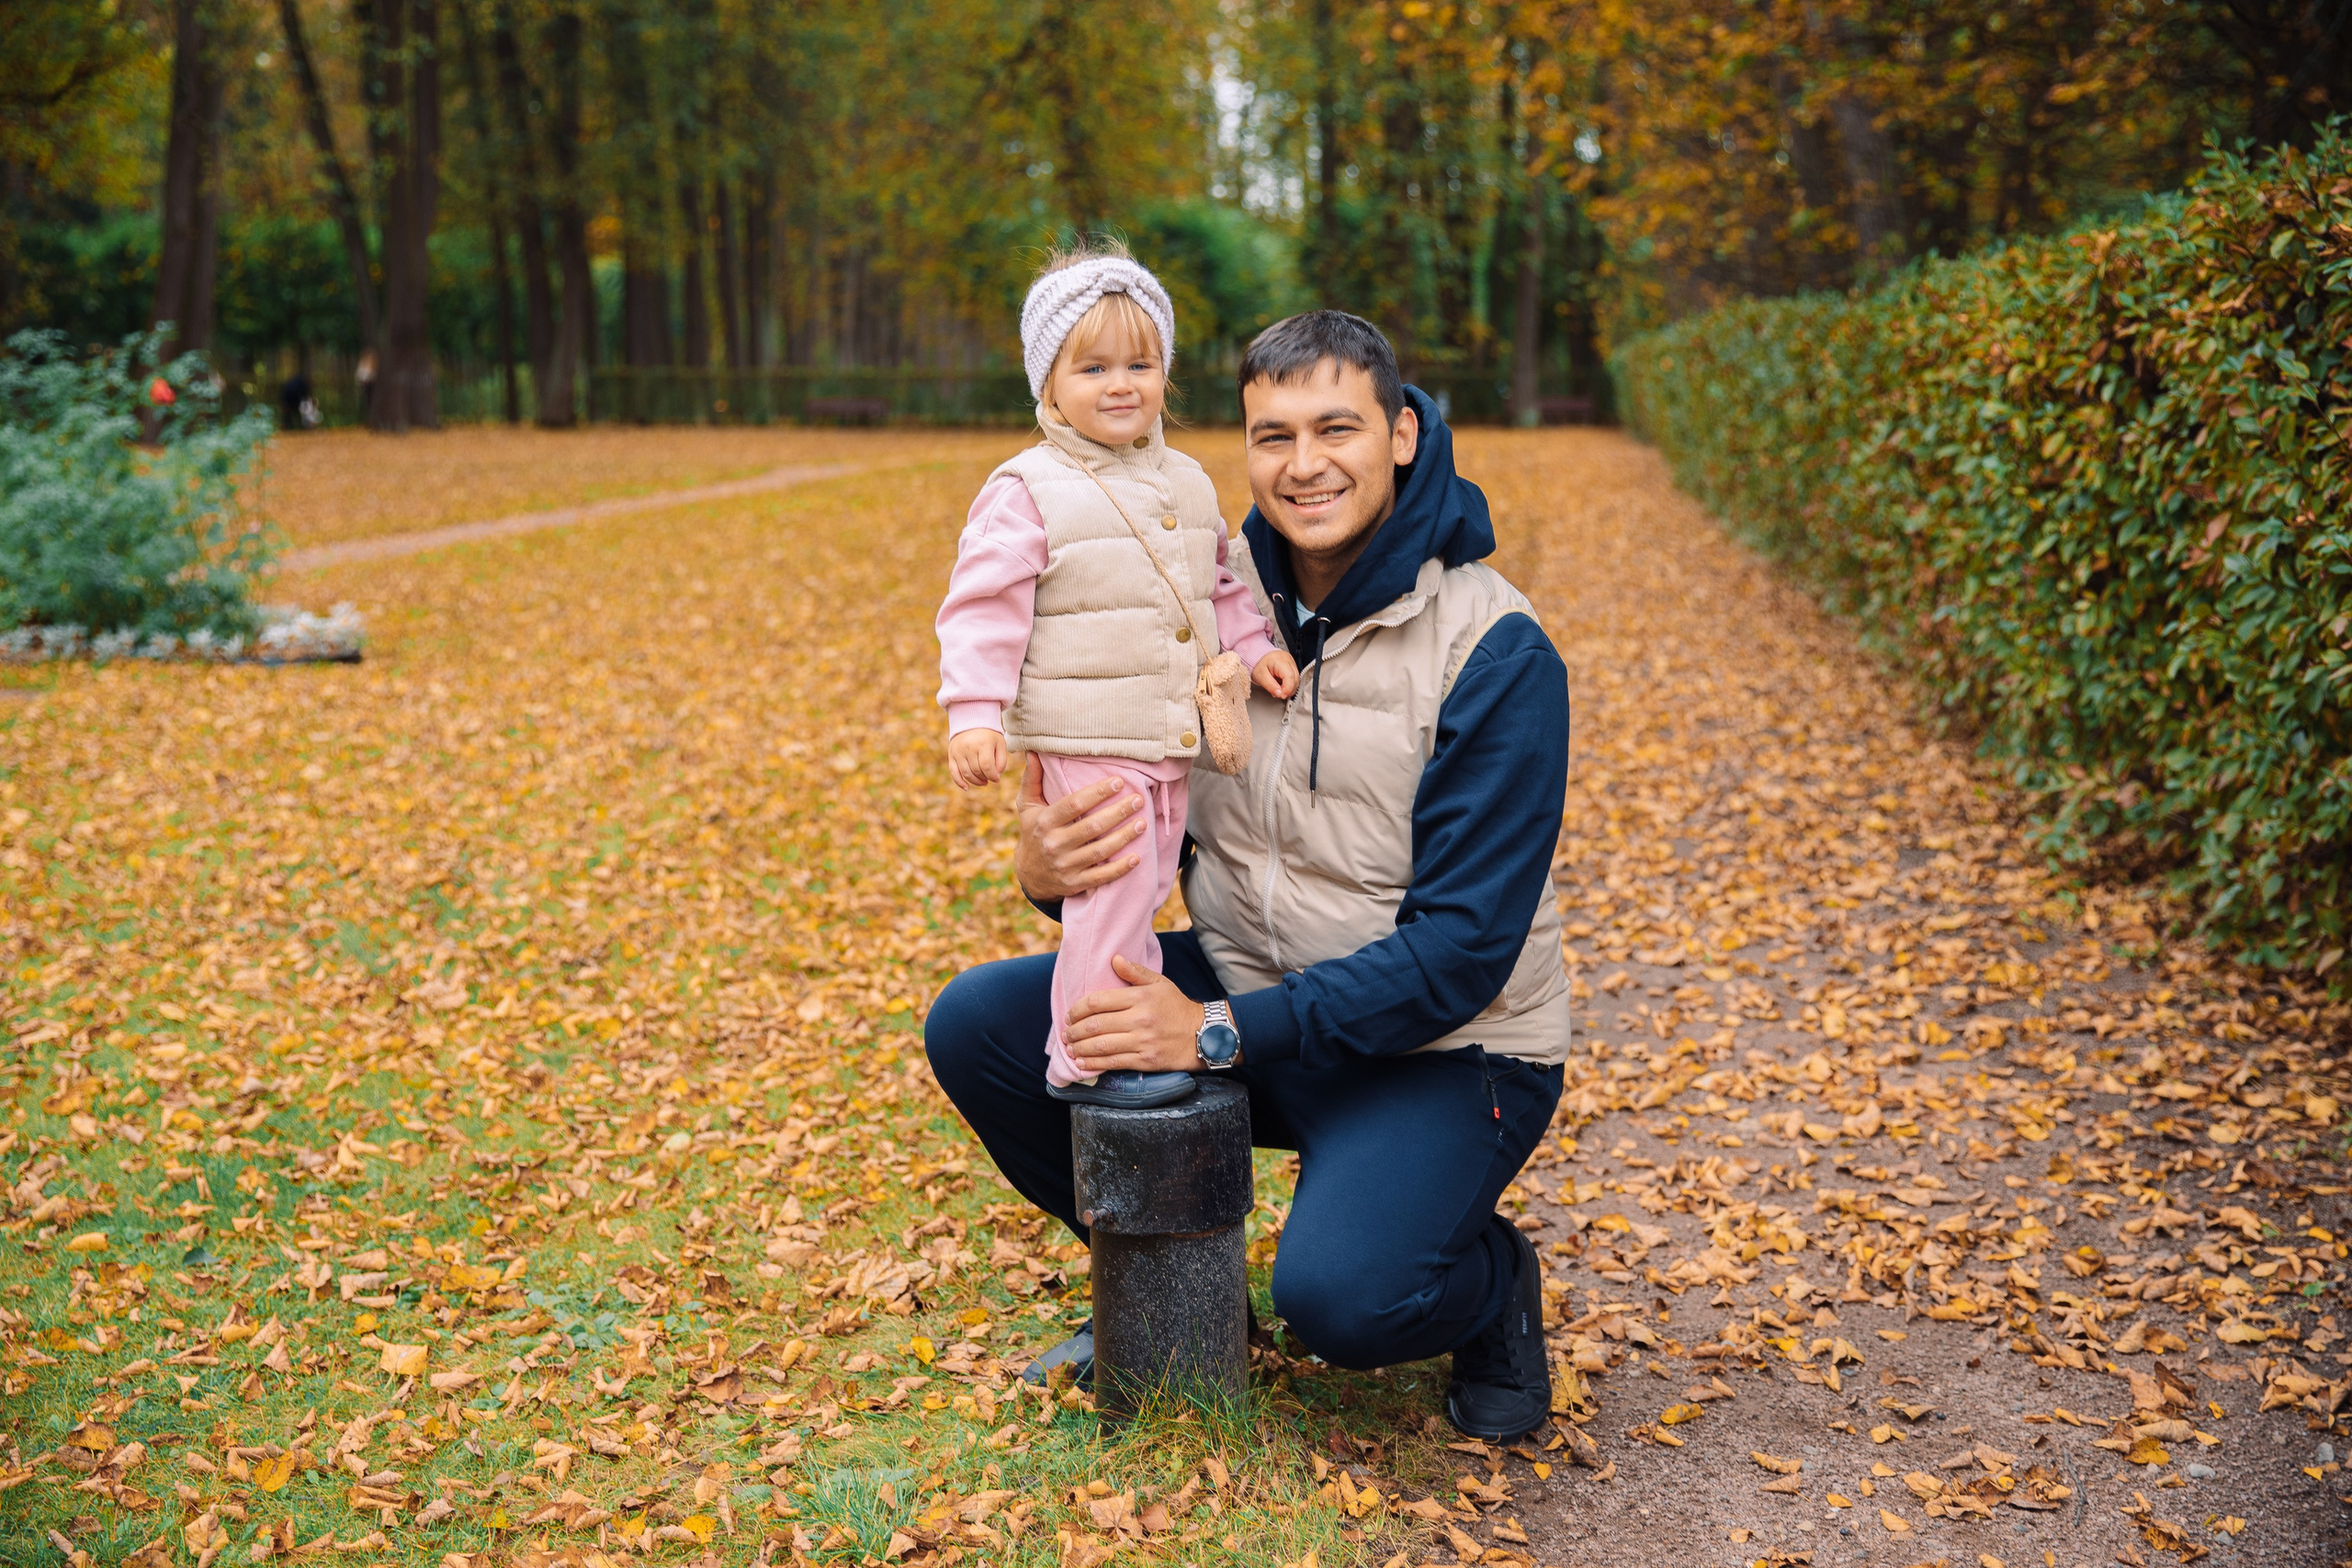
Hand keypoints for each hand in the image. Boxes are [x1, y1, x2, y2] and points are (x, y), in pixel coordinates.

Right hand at [948, 728, 1006, 789]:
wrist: (971, 722)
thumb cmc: (989, 736)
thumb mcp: (1000, 744)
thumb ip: (1002, 761)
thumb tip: (996, 777)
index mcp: (982, 744)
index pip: (987, 766)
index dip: (993, 776)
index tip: (996, 778)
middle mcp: (968, 747)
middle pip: (977, 771)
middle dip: (985, 778)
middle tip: (990, 777)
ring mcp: (958, 752)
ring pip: (966, 774)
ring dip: (976, 782)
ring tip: (983, 781)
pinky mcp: (952, 755)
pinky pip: (954, 773)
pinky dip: (960, 782)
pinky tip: (967, 788)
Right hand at [1012, 753, 1145, 901]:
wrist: (1029, 875)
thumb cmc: (1033, 832)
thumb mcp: (1027, 806)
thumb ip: (1032, 779)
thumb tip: (1033, 750)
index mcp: (1045, 822)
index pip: (1074, 804)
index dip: (1098, 792)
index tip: (1119, 781)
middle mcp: (1054, 844)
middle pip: (1092, 826)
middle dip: (1118, 812)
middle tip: (1138, 800)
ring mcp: (1065, 866)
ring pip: (1100, 851)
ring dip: (1124, 837)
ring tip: (1142, 823)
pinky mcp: (1075, 883)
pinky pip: (1101, 877)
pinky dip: (1120, 868)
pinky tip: (1136, 857)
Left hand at [1065, 954, 1206, 1073]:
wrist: (1204, 1035)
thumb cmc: (1178, 1007)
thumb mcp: (1160, 984)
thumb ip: (1135, 972)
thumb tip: (1114, 959)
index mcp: (1140, 997)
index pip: (1098, 1001)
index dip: (1077, 1009)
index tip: (1069, 1015)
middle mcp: (1140, 1018)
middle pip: (1095, 1025)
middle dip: (1074, 1031)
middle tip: (1066, 1034)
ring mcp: (1142, 1041)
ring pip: (1101, 1045)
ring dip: (1079, 1048)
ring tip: (1070, 1048)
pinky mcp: (1146, 1060)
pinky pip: (1113, 1062)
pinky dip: (1093, 1063)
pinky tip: (1082, 1063)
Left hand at [1252, 649, 1298, 699]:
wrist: (1258, 658)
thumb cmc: (1258, 665)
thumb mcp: (1260, 676)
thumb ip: (1270, 686)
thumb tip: (1279, 694)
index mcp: (1280, 660)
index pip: (1289, 676)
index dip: (1288, 689)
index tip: (1282, 696)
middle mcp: (1289, 660)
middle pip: (1295, 679)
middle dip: (1288, 690)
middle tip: (1278, 693)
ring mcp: (1292, 663)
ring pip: (1297, 680)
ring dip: (1289, 689)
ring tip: (1278, 689)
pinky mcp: (1293, 667)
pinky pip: (1295, 679)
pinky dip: (1289, 685)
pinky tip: (1281, 686)